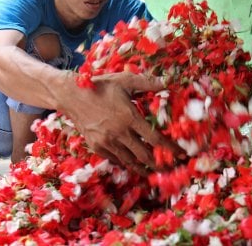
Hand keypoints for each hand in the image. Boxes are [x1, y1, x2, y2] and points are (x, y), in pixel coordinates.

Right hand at [64, 72, 181, 174]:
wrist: (70, 95)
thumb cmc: (100, 86)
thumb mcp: (125, 80)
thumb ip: (148, 82)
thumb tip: (168, 82)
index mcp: (129, 117)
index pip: (155, 138)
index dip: (170, 149)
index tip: (181, 154)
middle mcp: (119, 133)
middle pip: (144, 155)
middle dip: (159, 164)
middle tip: (170, 167)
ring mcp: (107, 142)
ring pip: (130, 161)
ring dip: (144, 168)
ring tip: (154, 171)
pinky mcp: (97, 146)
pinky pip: (116, 159)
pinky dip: (127, 163)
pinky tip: (134, 164)